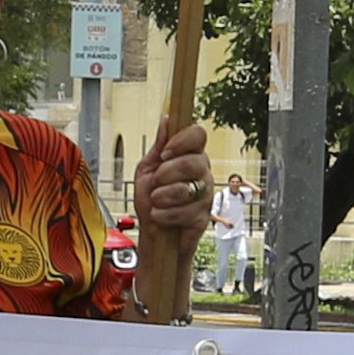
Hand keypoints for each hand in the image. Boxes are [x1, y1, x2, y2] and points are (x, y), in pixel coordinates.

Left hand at [131, 118, 210, 243]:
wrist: (152, 235)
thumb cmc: (151, 201)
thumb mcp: (147, 170)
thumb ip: (158, 146)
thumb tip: (167, 120)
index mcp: (190, 155)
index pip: (198, 134)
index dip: (181, 141)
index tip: (165, 153)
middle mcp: (202, 172)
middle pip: (193, 161)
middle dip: (166, 174)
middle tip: (156, 184)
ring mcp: (206, 194)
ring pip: (186, 188)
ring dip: (161, 197)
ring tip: (156, 202)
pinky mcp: (204, 216)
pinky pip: (185, 211)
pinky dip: (164, 215)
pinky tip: (161, 217)